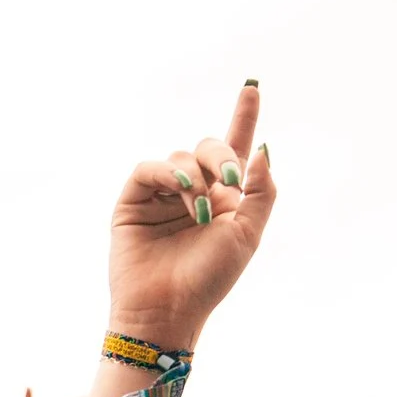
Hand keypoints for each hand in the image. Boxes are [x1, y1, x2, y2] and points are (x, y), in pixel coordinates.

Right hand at [107, 84, 275, 350]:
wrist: (168, 310)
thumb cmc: (208, 279)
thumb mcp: (247, 235)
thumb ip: (260, 191)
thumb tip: (263, 148)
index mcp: (223, 198)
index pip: (235, 149)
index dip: (243, 117)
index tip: (252, 87)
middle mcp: (192, 192)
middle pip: (209, 147)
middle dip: (222, 156)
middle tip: (230, 180)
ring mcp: (161, 195)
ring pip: (181, 157)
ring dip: (196, 177)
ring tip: (198, 211)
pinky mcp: (133, 201)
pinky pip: (149, 169)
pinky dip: (167, 173)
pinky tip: (182, 190)